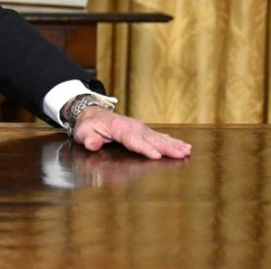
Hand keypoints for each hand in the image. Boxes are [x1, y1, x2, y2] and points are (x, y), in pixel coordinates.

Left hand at [71, 107, 191, 159]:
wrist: (92, 113)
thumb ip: (89, 139)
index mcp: (118, 127)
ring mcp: (140, 128)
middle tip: (182, 154)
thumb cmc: (88, 125)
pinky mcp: (143, 131)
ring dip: (174, 144)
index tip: (157, 156)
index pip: (133, 140)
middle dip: (167, 147)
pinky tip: (183, 146)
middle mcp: (133, 126)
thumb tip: (93, 144)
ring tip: (187, 150)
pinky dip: (172, 141)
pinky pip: (159, 136)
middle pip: (151, 139)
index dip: (145, 148)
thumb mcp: (83, 132)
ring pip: (159, 137)